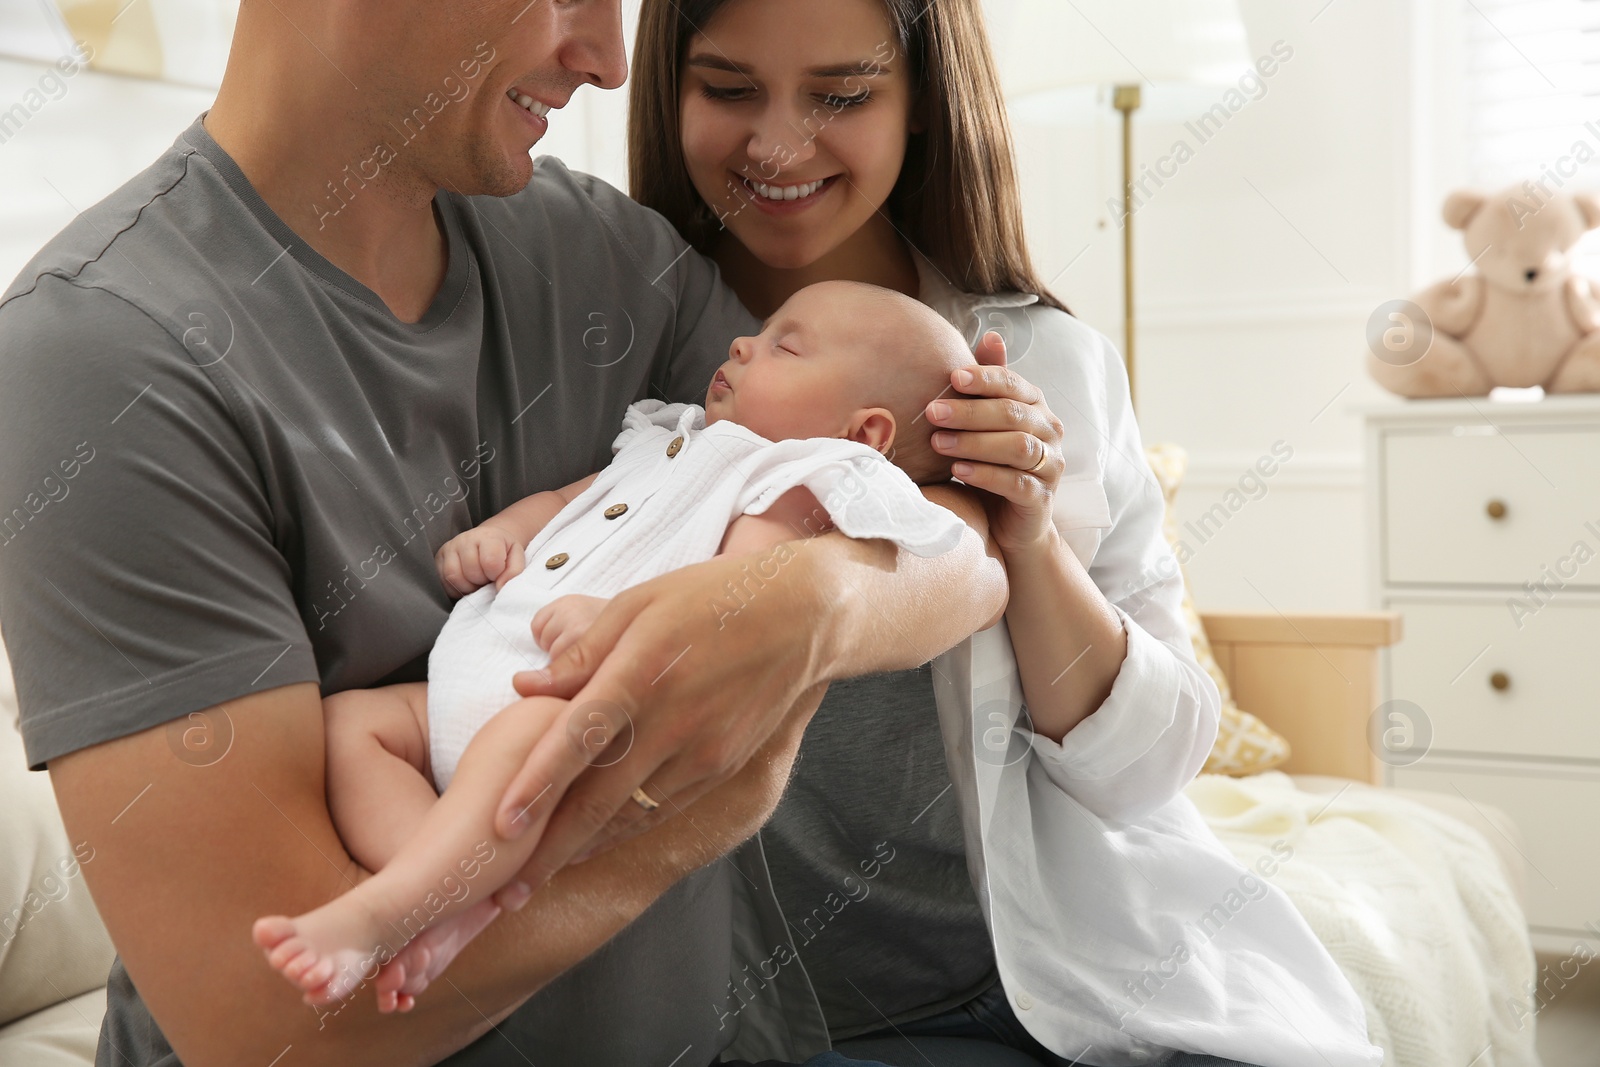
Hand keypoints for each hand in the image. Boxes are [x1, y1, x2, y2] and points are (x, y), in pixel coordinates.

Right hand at [435, 522, 526, 596]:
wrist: (487, 541)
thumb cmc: (503, 552)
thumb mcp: (516, 558)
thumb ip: (513, 573)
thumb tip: (499, 588)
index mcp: (488, 536)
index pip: (490, 562)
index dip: (496, 575)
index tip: (498, 573)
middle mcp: (465, 539)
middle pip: (471, 572)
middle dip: (481, 582)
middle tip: (487, 579)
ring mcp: (449, 547)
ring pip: (453, 577)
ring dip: (467, 587)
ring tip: (476, 581)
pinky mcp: (438, 558)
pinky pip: (442, 581)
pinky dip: (455, 588)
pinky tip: (466, 582)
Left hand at [490, 551, 831, 882]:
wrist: (802, 617)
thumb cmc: (711, 598)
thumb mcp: (638, 604)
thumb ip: (582, 652)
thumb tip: (525, 687)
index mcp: (642, 670)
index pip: (578, 736)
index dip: (537, 784)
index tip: (500, 825)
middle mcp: (672, 720)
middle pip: (599, 798)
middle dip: (549, 848)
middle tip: (506, 889)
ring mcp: (701, 750)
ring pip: (630, 814)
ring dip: (581, 849)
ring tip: (539, 878)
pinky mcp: (722, 767)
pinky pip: (662, 809)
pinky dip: (624, 830)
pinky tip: (593, 844)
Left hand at [927, 331, 1063, 555]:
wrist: (1012, 523)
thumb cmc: (993, 462)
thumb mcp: (987, 422)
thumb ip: (989, 384)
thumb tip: (990, 333)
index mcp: (1036, 406)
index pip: (1013, 384)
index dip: (985, 378)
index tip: (952, 377)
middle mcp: (1049, 431)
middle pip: (1013, 414)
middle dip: (970, 412)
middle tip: (932, 412)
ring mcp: (1050, 466)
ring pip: (1017, 447)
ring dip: (975, 443)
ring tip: (939, 443)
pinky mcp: (1042, 498)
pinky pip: (1017, 483)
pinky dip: (986, 475)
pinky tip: (959, 470)